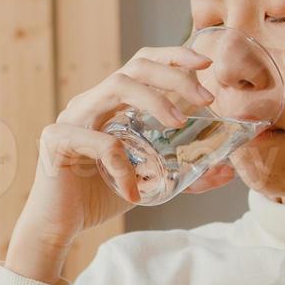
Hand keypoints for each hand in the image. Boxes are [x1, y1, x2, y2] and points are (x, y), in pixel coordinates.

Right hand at [5, 46, 236, 283]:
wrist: (58, 227)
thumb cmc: (99, 198)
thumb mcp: (150, 181)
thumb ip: (184, 173)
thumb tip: (227, 171)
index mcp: (108, 104)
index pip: (142, 64)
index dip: (174, 57)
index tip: (206, 64)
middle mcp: (89, 103)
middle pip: (134, 66)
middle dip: (174, 74)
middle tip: (205, 98)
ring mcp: (71, 117)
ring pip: (117, 86)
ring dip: (154, 100)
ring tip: (179, 124)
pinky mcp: (57, 140)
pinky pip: (101, 142)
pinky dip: (124, 165)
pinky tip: (133, 191)